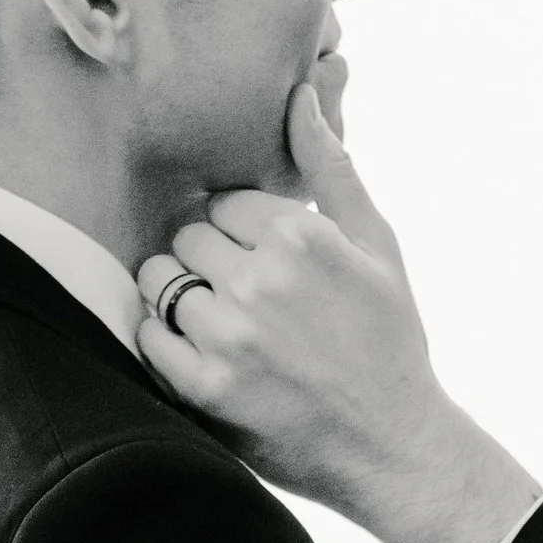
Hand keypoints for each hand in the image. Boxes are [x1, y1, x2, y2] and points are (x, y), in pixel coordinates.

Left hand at [137, 83, 539, 542]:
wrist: (395, 448)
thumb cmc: (390, 343)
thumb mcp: (379, 247)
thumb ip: (333, 170)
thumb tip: (302, 94)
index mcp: (302, 237)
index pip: (224, 203)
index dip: (242, 235)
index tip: (266, 266)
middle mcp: (261, 281)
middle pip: (187, 237)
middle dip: (208, 263)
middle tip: (246, 301)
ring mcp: (229, 336)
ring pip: (161, 281)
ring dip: (180, 298)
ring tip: (222, 326)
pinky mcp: (204, 389)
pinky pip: (147, 337)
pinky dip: (164, 341)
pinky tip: (203, 355)